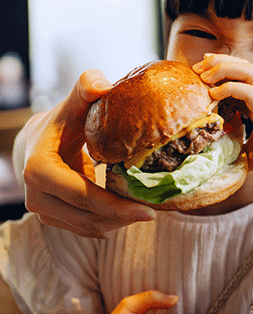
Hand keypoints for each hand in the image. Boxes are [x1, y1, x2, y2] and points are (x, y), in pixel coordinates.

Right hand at [18, 70, 154, 236]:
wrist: (38, 142)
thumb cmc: (64, 121)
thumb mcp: (74, 103)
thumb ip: (86, 88)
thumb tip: (103, 85)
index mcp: (39, 170)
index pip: (82, 195)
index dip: (117, 206)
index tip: (150, 211)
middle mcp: (36, 196)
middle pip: (88, 216)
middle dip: (123, 217)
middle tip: (155, 212)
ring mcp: (44, 211)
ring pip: (88, 227)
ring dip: (119, 223)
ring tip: (148, 211)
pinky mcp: (54, 219)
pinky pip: (86, 228)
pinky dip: (111, 223)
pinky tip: (132, 213)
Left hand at [194, 55, 252, 177]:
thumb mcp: (251, 148)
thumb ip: (236, 143)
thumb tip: (215, 154)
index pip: (241, 71)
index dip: (219, 68)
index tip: (199, 74)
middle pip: (242, 63)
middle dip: (217, 62)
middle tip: (196, 69)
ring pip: (246, 70)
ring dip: (222, 69)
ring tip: (204, 77)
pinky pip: (248, 91)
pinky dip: (228, 88)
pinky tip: (214, 94)